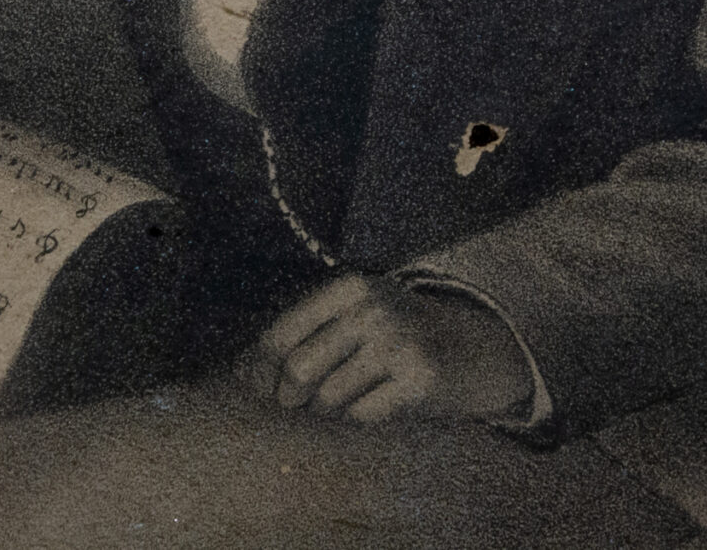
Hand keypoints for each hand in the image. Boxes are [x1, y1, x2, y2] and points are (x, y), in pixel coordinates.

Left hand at [247, 273, 531, 424]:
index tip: (254, 389)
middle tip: (295, 403)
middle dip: (288, 397)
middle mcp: (374, 308)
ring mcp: (400, 342)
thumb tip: (239, 371)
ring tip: (339, 401)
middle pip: (298, 370)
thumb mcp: (350, 313)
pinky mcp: (420, 379)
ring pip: (328, 398)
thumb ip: (301, 332)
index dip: (257, 369)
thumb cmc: (390, 334)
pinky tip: (369, 405)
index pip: (281, 333)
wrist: (467, 346)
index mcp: (349, 286)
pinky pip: (361, 416)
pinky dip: (356, 419)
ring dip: (325, 411)